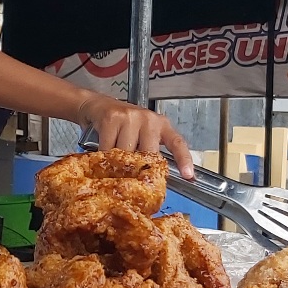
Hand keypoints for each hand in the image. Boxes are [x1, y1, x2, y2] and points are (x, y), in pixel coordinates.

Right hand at [77, 93, 194, 178]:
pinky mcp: (112, 119)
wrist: (99, 105)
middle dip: (138, 167)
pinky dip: (104, 156)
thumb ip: (149, 151)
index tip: (188, 176)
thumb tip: (151, 181)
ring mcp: (130, 117)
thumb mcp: (142, 134)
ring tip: (114, 162)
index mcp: (161, 125)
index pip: (177, 142)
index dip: (184, 160)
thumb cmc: (124, 125)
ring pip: (126, 153)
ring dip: (118, 163)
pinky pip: (109, 148)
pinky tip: (103, 155)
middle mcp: (149, 119)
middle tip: (130, 176)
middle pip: (148, 154)